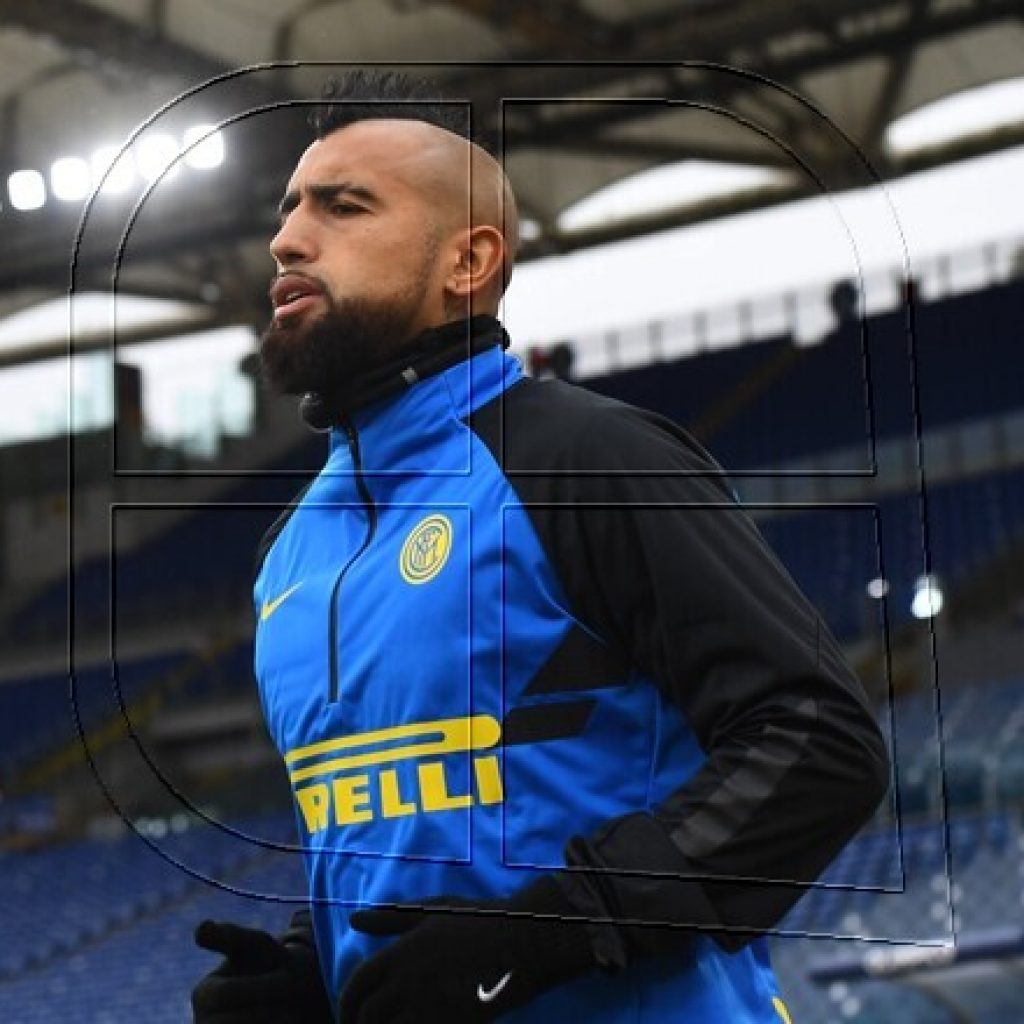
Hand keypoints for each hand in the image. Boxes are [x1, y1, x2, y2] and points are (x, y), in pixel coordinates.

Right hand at [192, 919, 332, 1023]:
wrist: (286, 994)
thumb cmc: (270, 965)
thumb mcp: (257, 946)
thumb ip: (232, 936)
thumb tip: (201, 928)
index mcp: (204, 994)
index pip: (225, 995)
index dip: (259, 991)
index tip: (289, 985)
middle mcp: (203, 1023)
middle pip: (232, 1023)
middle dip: (269, 1015)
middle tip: (297, 1011)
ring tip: (293, 1020)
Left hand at [337, 877, 594, 1022]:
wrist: (524, 940)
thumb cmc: (478, 920)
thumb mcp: (431, 911)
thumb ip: (391, 919)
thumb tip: (354, 918)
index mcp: (403, 949)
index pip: (358, 982)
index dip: (347, 1003)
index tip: (348, 1016)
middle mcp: (411, 977)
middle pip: (369, 1014)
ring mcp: (431, 1003)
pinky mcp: (451, 1022)